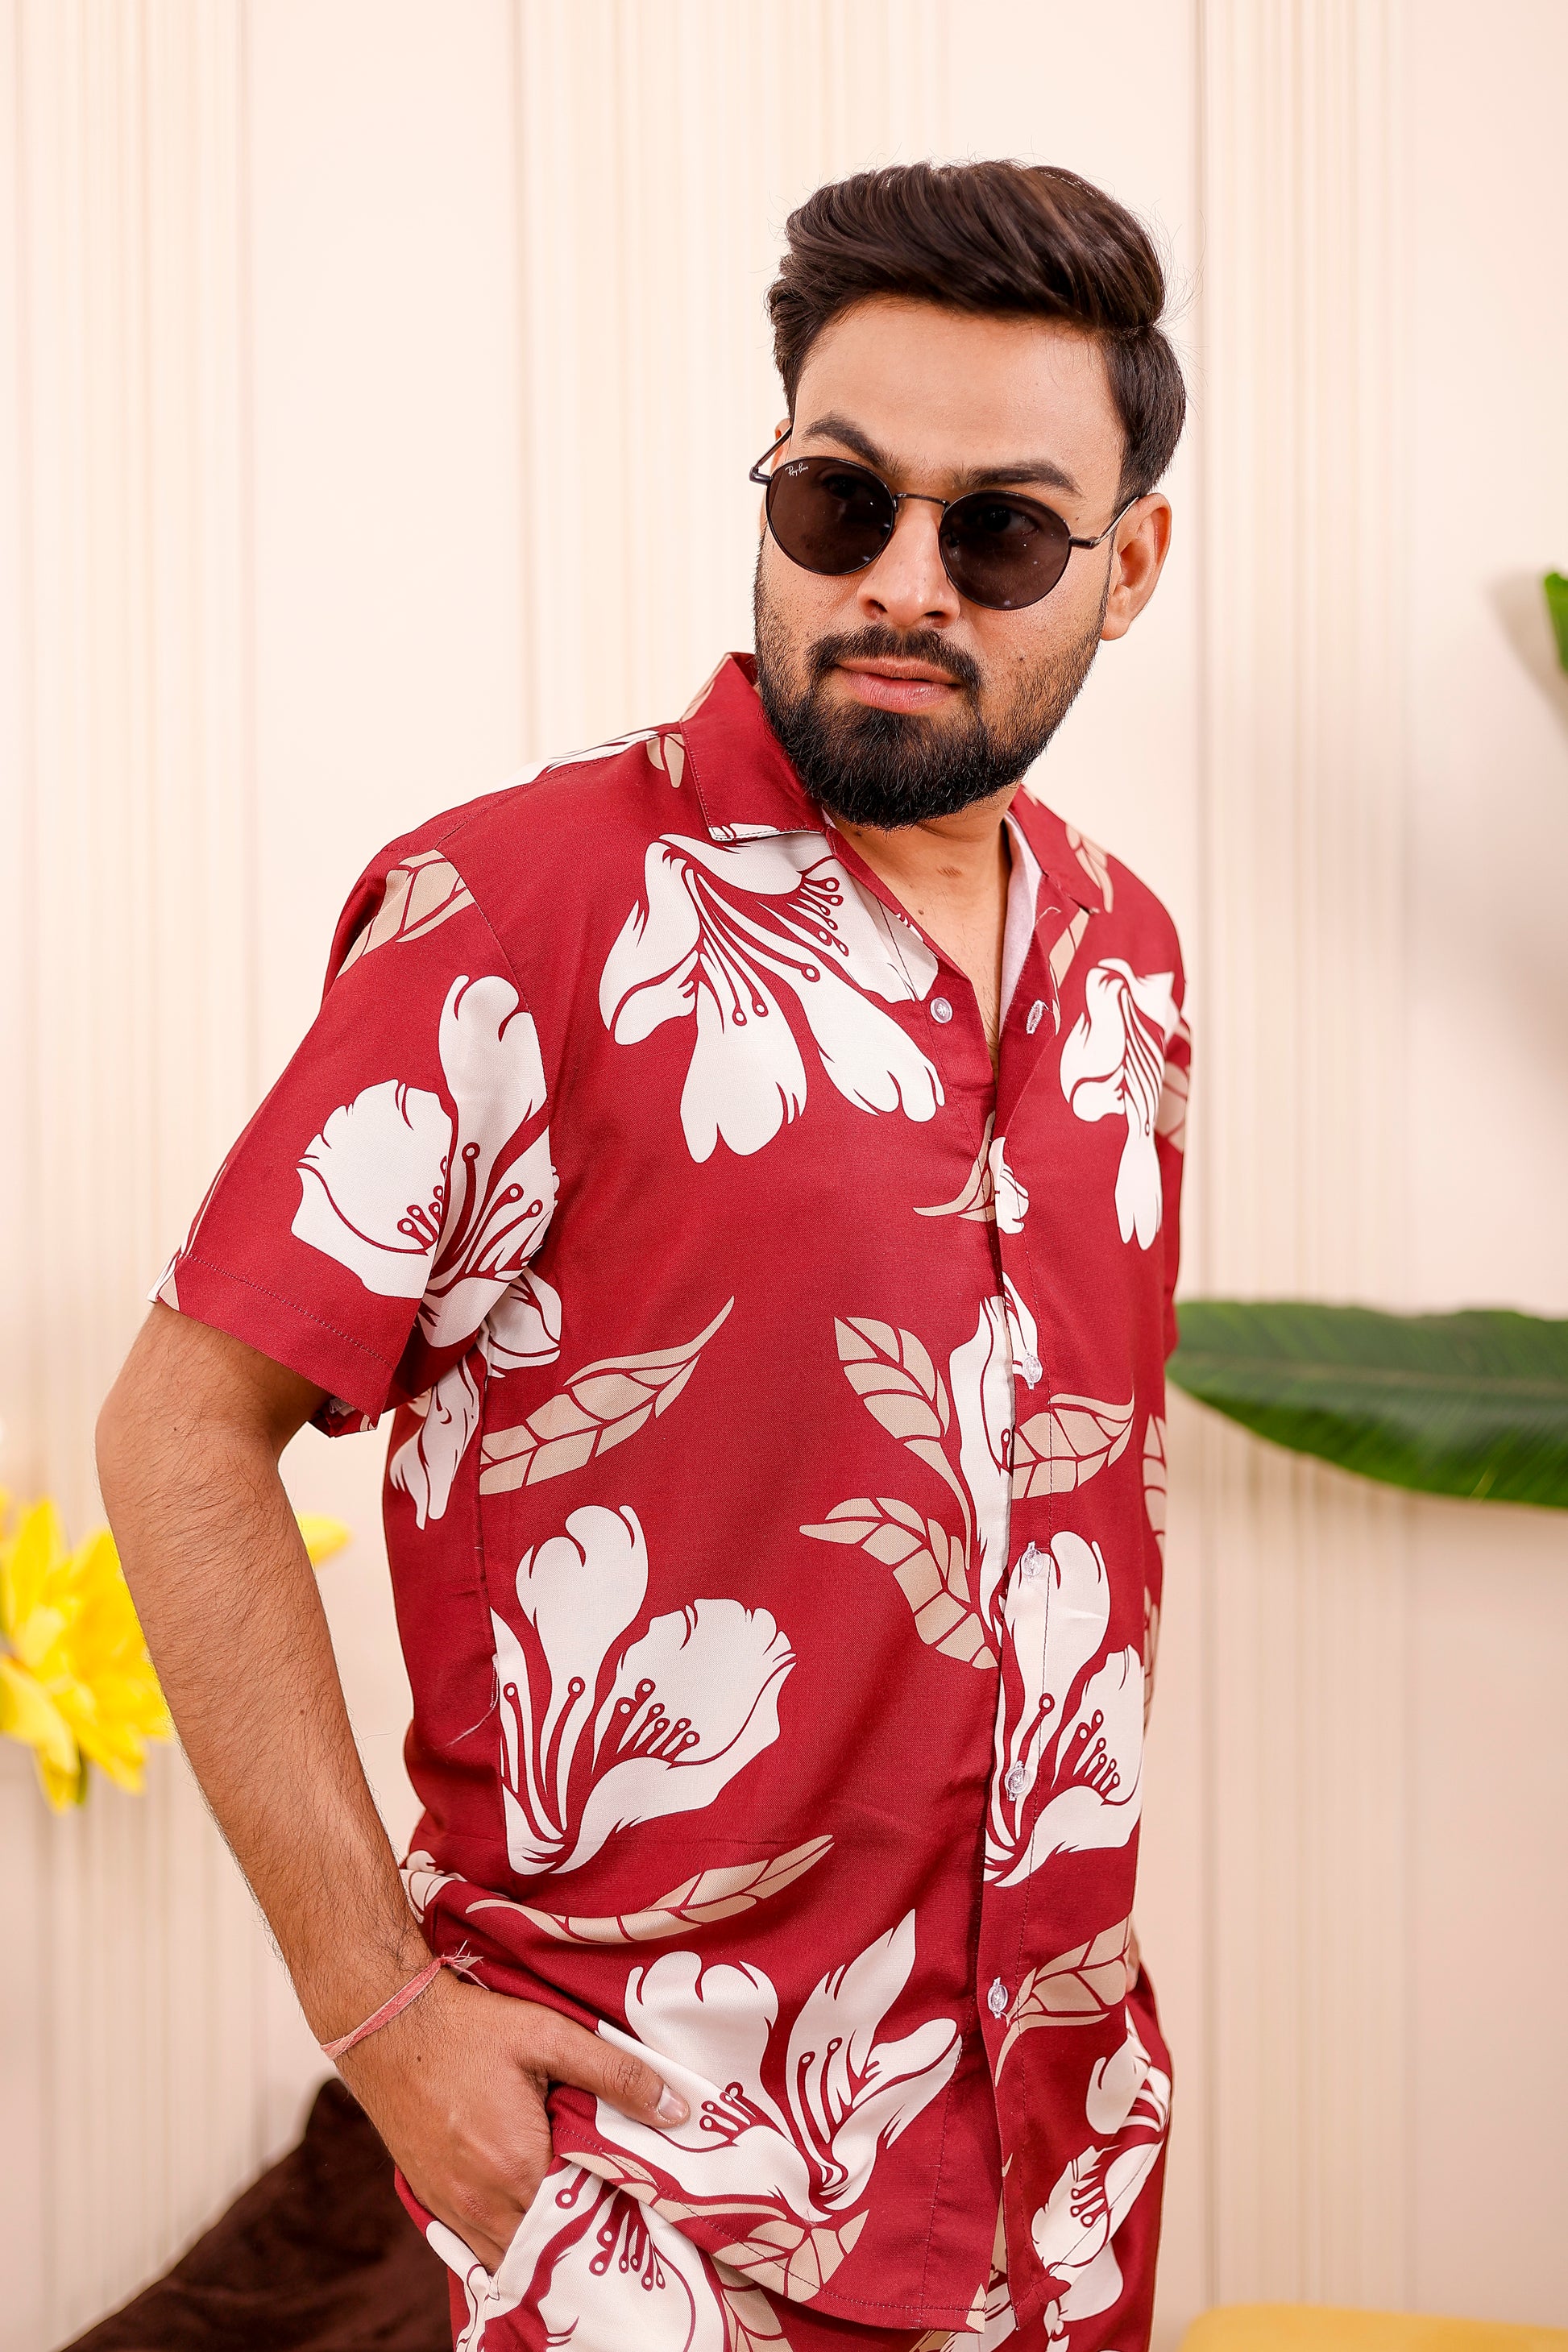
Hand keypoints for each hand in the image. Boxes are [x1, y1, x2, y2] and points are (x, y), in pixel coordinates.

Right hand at [337, 1966, 686, 2271]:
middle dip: (584, 2234)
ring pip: (513, 2256)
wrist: (387, 2024)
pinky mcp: (431, 2202)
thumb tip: (677, 2109)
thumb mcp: (548, 2036)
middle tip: (616, 2209)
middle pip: (550, 2248)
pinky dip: (510, 2240)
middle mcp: (482, 2204)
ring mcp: (452, 2209)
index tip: (641, 2197)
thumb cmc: (469, 2028)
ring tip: (579, 2213)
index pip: (586, 2220)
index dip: (617, 2212)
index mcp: (518, 2168)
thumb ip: (615, 2074)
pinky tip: (531, 2214)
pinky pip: (480, 2246)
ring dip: (546, 2244)